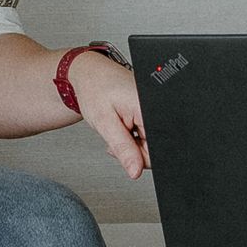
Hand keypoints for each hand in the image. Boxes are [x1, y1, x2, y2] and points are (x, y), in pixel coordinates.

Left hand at [66, 52, 150, 179]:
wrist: (91, 75)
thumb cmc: (95, 90)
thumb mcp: (104, 122)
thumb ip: (122, 148)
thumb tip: (135, 170)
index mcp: (148, 109)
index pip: (156, 150)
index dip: (138, 157)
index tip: (122, 151)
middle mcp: (156, 108)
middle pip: (155, 149)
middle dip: (134, 151)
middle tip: (117, 139)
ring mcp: (154, 109)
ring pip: (151, 144)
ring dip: (133, 144)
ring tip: (119, 129)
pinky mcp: (151, 111)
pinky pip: (148, 134)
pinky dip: (135, 136)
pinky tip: (125, 126)